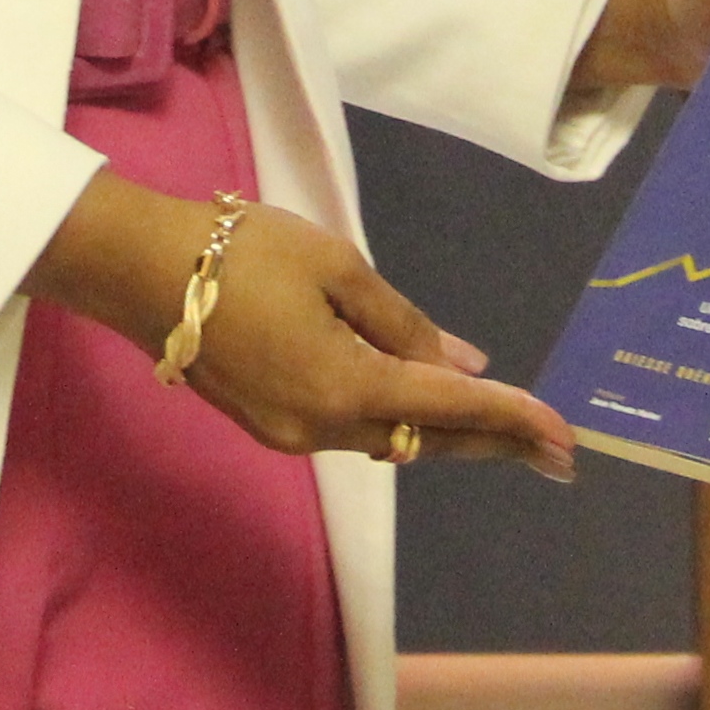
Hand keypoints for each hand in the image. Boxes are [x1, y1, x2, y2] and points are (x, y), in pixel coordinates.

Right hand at [29, 172, 574, 477]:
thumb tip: (463, 364)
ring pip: (390, 438)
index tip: (567, 437)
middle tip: (560, 455)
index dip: (514, 419)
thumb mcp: (337, 267)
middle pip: (427, 439)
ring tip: (510, 429)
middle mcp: (323, 429)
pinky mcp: (272, 426)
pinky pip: (353, 429)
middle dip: (497, 444)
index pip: (450, 406)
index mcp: (346, 386)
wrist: (142, 272)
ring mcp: (293, 435)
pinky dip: (399, 418)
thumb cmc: (243, 254)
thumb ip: (404, 322)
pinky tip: (426, 403)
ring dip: (448, 433)